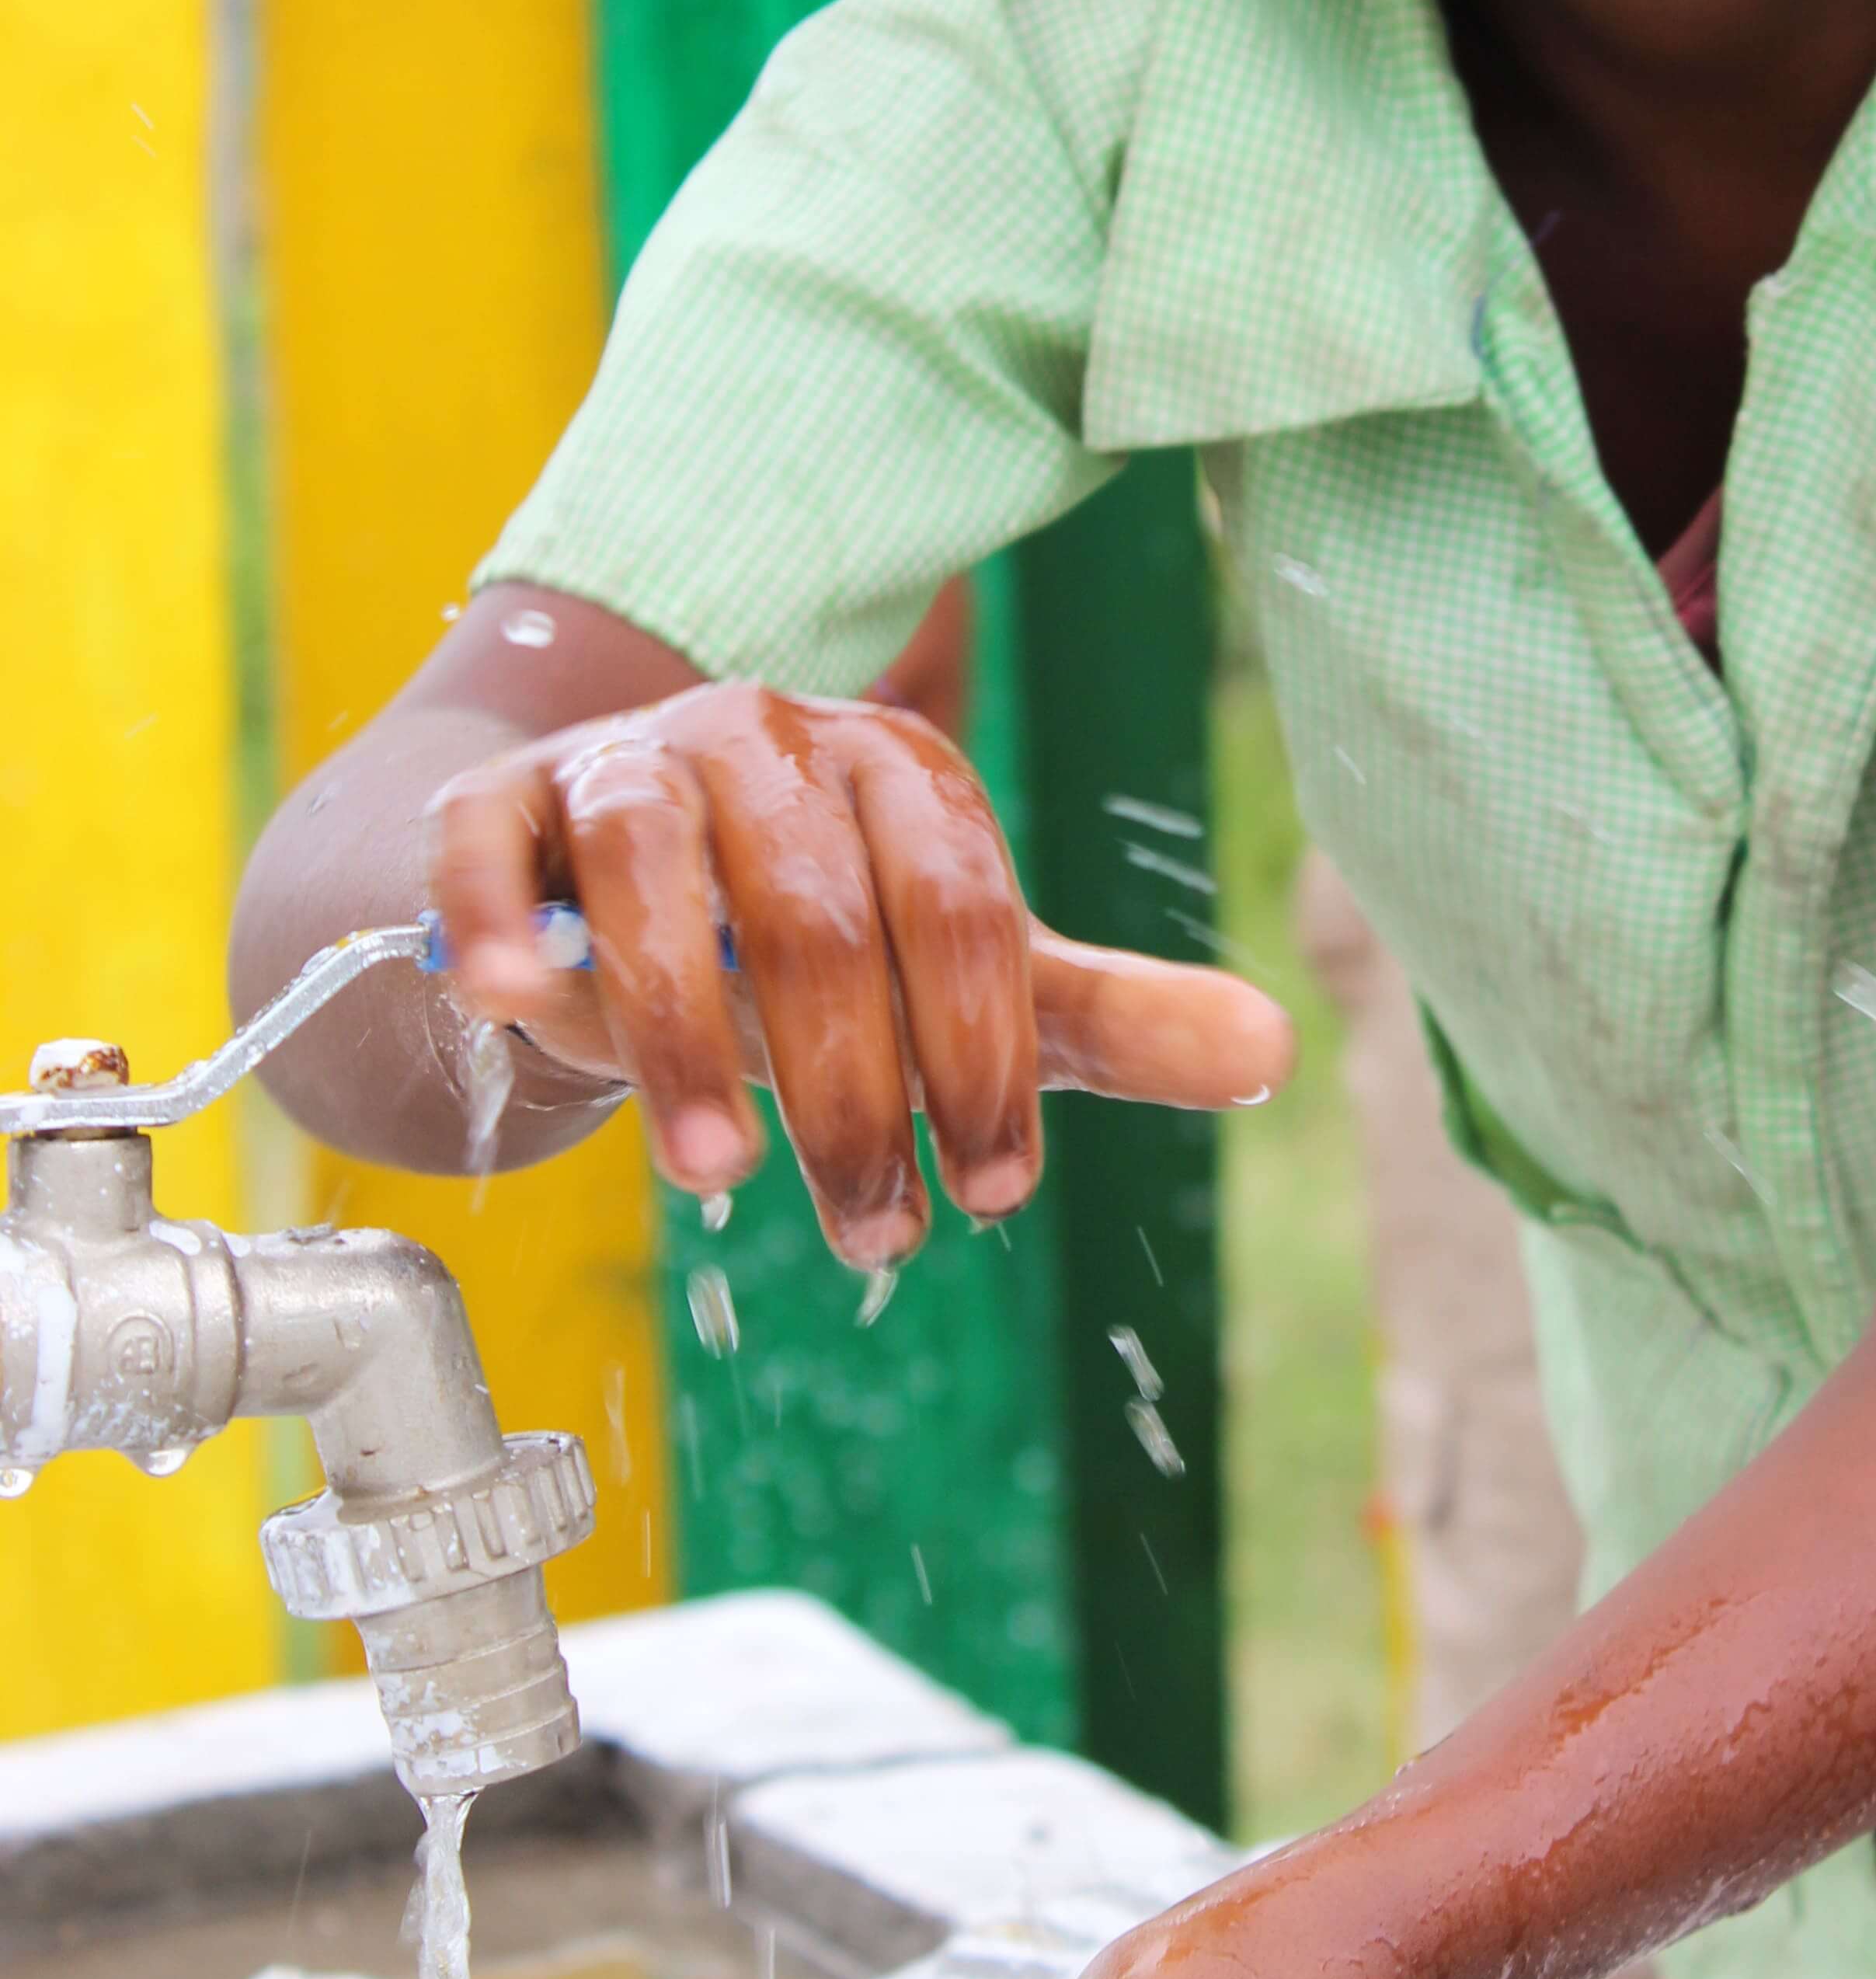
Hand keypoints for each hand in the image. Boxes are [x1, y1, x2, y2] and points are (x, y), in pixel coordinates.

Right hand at [425, 684, 1291, 1265]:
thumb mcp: (963, 978)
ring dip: (684, 1039)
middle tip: (872, 1236)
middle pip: (819, 916)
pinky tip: (502, 999)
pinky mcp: (504, 802)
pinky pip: (492, 842)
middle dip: (852, 1093)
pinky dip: (493, 917)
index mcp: (899, 773)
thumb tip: (1280, 1048)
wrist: (610, 883)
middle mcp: (768, 742)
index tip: (992, 1192)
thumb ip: (1105, 1017)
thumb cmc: (812, 942)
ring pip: (656, 878)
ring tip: (716, 1182)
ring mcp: (630, 764)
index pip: (961, 910)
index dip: (984, 1055)